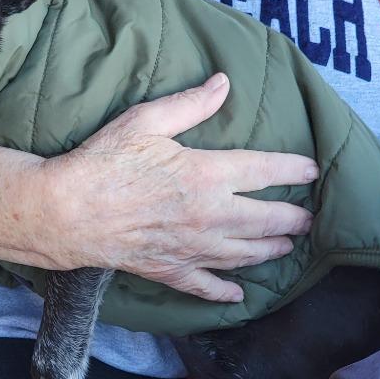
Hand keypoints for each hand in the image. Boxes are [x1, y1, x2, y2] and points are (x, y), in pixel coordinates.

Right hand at [46, 73, 317, 301]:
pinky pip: (206, 286)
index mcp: (207, 175)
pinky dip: (225, 292)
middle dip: (294, 219)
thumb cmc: (103, 162)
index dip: (294, 169)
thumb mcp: (146, 120)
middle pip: (266, 220)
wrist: (67, 211)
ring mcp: (192, 248)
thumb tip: (223, 83)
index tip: (312, 170)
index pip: (266, 171)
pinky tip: (238, 295)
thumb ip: (190, 104)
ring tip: (287, 247)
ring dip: (271, 251)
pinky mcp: (170, 270)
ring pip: (245, 255)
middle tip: (310, 219)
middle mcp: (209, 217)